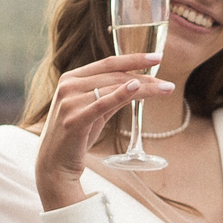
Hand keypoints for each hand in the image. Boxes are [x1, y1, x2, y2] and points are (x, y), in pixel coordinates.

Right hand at [34, 53, 177, 210]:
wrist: (54, 165)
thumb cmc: (76, 137)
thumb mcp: (95, 112)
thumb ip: (112, 97)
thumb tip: (138, 85)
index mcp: (71, 78)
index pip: (108, 63)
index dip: (133, 58)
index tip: (157, 57)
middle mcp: (68, 85)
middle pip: (114, 75)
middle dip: (145, 77)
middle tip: (168, 83)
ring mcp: (69, 102)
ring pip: (113, 88)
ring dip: (143, 88)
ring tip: (165, 89)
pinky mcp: (74, 120)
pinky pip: (102, 104)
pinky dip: (120, 94)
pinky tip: (136, 88)